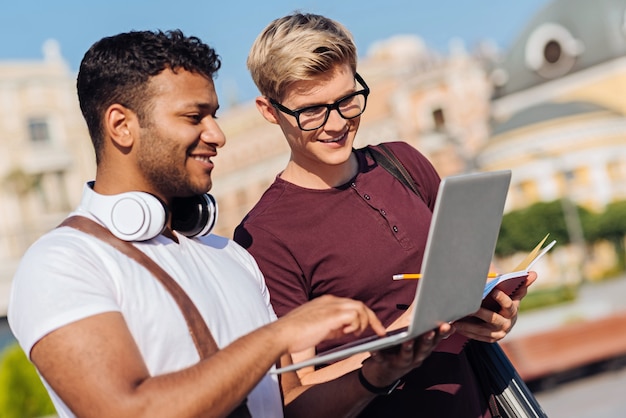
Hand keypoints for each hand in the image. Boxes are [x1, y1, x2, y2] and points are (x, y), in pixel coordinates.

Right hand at [272, 295, 386, 353]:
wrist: (282, 334)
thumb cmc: (294, 333)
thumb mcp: (317, 327)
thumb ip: (332, 326)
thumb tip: (346, 331)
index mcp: (326, 302)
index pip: (351, 304)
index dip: (363, 315)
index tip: (371, 327)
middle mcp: (330, 300)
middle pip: (360, 304)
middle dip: (372, 318)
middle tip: (380, 331)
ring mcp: (332, 306)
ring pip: (360, 308)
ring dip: (363, 323)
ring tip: (357, 334)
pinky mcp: (333, 314)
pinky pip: (355, 315)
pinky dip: (356, 325)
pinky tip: (348, 333)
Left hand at [360, 323, 453, 386]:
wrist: (382, 374)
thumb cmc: (401, 351)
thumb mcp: (415, 339)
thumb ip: (423, 325)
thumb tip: (432, 303)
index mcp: (423, 349)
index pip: (436, 340)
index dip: (442, 333)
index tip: (449, 325)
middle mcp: (416, 358)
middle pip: (424, 349)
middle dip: (428, 339)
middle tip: (430, 330)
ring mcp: (401, 363)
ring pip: (407, 356)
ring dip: (408, 348)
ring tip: (408, 340)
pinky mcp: (385, 365)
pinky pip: (381, 360)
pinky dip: (378, 354)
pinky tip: (375, 349)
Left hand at [454, 271, 536, 341]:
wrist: (503, 321)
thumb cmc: (503, 302)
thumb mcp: (511, 293)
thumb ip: (519, 284)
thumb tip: (534, 273)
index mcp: (512, 310)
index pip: (509, 304)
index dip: (502, 298)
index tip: (494, 290)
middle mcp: (507, 323)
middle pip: (493, 318)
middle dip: (480, 313)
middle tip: (469, 307)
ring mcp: (499, 333)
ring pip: (482, 329)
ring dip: (469, 325)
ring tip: (457, 319)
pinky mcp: (491, 339)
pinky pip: (477, 336)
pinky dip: (467, 332)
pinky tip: (456, 326)